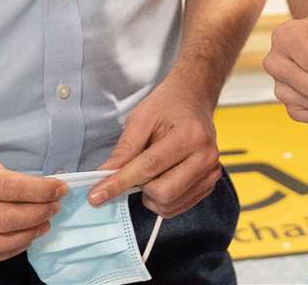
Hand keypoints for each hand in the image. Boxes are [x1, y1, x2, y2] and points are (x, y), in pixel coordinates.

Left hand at [87, 73, 220, 215]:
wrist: (193, 100)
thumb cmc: (168, 105)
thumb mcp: (141, 118)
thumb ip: (124, 149)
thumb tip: (105, 175)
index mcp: (189, 135)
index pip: (149, 167)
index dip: (120, 182)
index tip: (96, 195)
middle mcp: (205, 157)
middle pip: (163, 193)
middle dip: (140, 187)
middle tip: (134, 169)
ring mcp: (211, 173)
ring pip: (169, 205)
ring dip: (150, 195)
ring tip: (151, 170)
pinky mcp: (209, 184)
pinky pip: (178, 207)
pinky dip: (162, 199)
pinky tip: (161, 178)